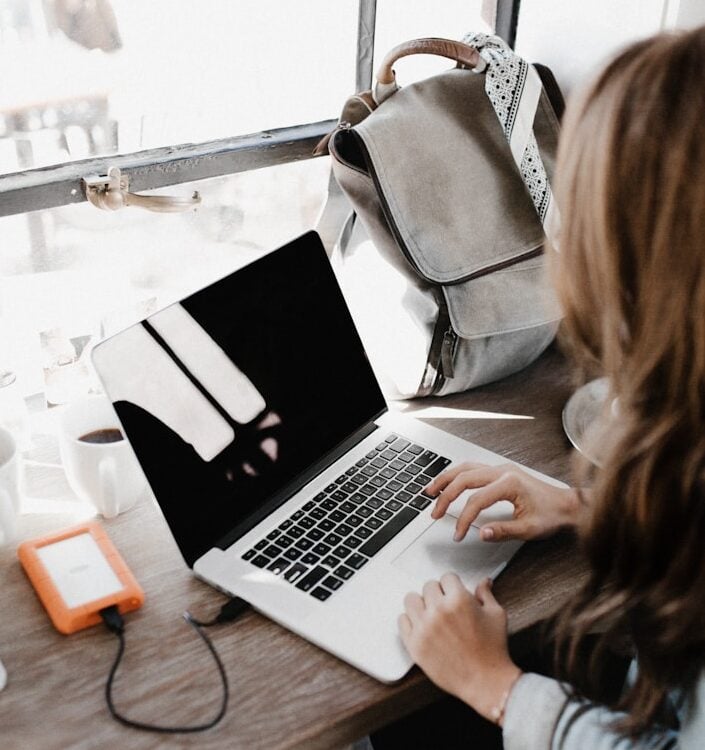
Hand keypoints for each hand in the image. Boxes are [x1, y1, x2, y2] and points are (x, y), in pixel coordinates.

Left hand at [399, 574, 520, 722]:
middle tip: (445, 605)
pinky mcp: (414, 644)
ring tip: (431, 613)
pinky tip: (422, 626)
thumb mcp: (496, 615)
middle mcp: (438, 610)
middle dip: (438, 593)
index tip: (454, 592)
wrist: (485, 682)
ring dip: (421, 604)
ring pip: (411, 600)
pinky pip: (402, 620)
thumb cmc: (493, 650)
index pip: (447, 577)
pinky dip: (410, 621)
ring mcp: (424, 627)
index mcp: (459, 600)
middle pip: (428, 586)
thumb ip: (485, 594)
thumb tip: (484, 582)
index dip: (453, 585)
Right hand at [426, 463, 580, 541]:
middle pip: (464, 478)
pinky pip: (472, 468)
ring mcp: (501, 468)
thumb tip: (481, 533)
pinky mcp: (500, 471)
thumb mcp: (529, 529)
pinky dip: (457, 475)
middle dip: (445, 496)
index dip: (463, 519)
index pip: (476, 500)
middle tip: (434, 512)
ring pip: (465, 468)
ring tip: (431, 491)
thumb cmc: (552, 515)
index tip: (458, 534)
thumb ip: (503, 531)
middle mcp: (502, 471)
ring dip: (446, 479)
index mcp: (509, 483)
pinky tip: (448, 483)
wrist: (567, 505)